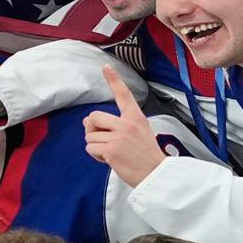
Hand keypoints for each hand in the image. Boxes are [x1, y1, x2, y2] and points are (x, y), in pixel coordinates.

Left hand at [83, 65, 165, 187]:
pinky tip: (109, 160)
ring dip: (96, 146)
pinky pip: (91, 148)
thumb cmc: (146, 156)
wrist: (155, 174)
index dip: (114, 80)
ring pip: (90, 136)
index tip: (106, 67)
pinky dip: (96, 156)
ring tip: (112, 153)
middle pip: (93, 117)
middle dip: (92, 130)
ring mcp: (118, 137)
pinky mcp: (111, 150)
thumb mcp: (138, 134)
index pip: (124, 95)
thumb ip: (115, 126)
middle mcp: (126, 124)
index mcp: (135, 118)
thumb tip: (86, 122)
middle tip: (104, 141)